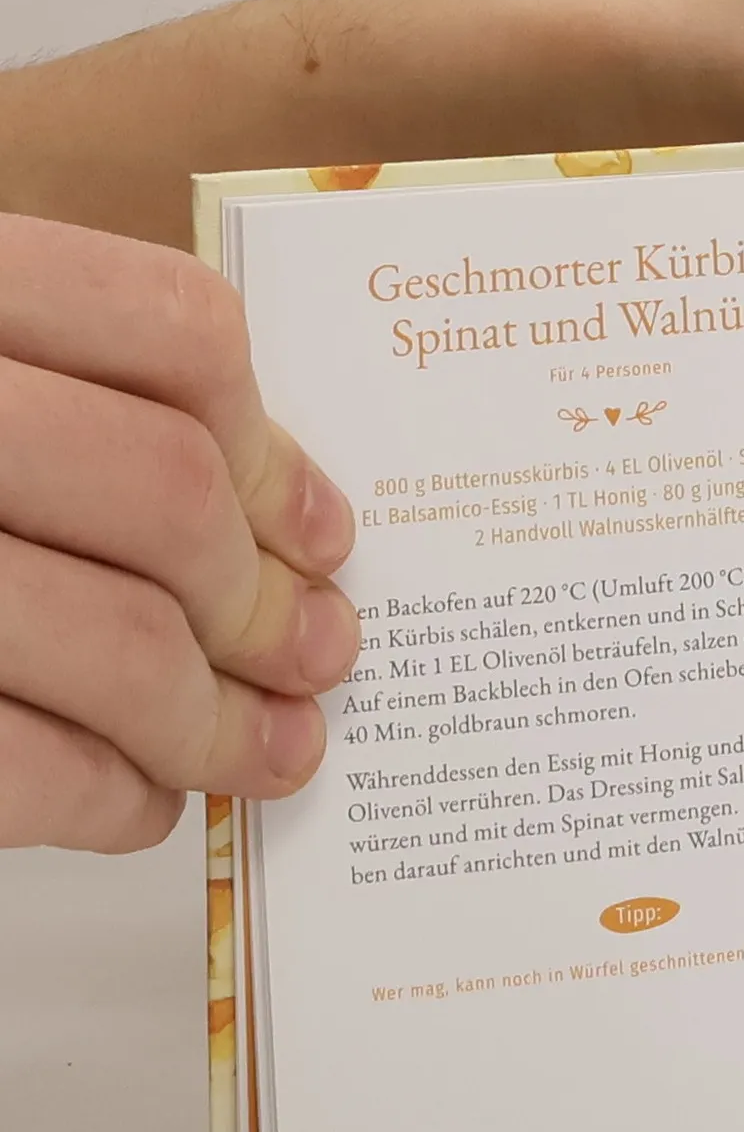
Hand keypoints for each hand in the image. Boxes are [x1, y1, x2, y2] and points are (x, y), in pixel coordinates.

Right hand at [0, 216, 359, 850]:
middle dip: (267, 603)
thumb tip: (289, 526)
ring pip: (118, 642)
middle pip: (165, 492)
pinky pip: (25, 769)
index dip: (277, 447)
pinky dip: (113, 800)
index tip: (325, 533)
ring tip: (268, 753)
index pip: (171, 329)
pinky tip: (141, 802)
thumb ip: (72, 403)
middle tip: (321, 656)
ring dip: (218, 723)